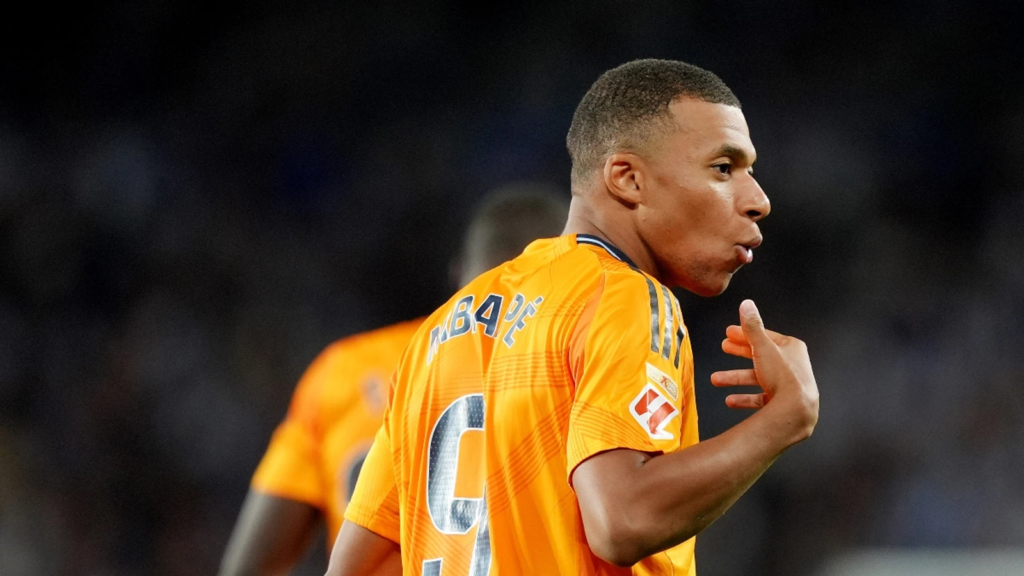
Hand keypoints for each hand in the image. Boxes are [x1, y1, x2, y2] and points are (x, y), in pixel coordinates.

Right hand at [711, 300, 818, 438]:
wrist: (795, 410)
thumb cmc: (784, 377)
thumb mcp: (763, 347)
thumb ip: (752, 327)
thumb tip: (746, 304)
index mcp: (791, 348)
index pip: (764, 336)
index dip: (745, 334)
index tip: (729, 333)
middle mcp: (791, 365)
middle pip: (760, 355)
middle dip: (739, 353)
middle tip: (724, 347)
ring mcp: (787, 385)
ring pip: (756, 378)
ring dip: (735, 378)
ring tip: (716, 379)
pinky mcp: (782, 402)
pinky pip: (760, 398)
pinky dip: (744, 398)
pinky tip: (730, 400)